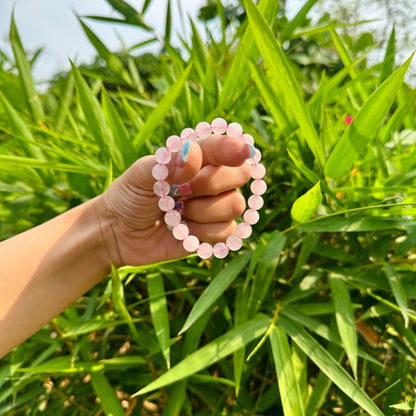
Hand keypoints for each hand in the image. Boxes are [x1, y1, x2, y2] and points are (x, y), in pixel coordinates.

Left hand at [95, 135, 251, 265]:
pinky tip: (182, 232)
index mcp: (196, 159)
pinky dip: (202, 233)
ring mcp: (213, 208)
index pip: (223, 148)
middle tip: (181, 191)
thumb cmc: (129, 196)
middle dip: (210, 183)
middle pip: (240, 174)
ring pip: (234, 205)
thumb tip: (194, 153)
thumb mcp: (140, 174)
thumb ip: (168, 162)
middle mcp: (211, 181)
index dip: (233, 147)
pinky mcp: (212, 234)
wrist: (117, 233)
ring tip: (177, 214)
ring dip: (202, 211)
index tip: (239, 151)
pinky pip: (226, 232)